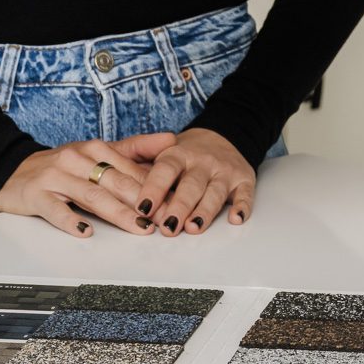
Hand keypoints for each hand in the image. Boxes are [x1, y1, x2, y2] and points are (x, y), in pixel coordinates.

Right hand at [0, 134, 170, 237]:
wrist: (14, 171)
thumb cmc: (63, 167)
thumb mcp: (97, 153)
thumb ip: (134, 148)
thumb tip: (171, 140)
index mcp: (96, 148)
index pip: (132, 169)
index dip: (156, 188)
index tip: (176, 203)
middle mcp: (77, 158)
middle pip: (116, 181)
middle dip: (144, 201)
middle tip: (166, 219)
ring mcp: (56, 176)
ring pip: (92, 195)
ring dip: (118, 212)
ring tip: (138, 226)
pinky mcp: (36, 194)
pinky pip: (55, 208)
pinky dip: (70, 220)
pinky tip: (85, 231)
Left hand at [119, 126, 256, 233]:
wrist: (224, 136)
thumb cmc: (187, 155)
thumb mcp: (162, 152)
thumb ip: (141, 166)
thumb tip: (119, 186)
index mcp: (178, 153)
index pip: (164, 169)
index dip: (153, 188)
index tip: (142, 208)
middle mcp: (202, 161)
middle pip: (190, 185)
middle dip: (179, 206)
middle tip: (168, 227)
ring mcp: (224, 171)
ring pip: (215, 192)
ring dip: (204, 211)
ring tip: (193, 227)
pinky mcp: (243, 180)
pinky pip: (245, 194)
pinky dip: (242, 207)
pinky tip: (235, 218)